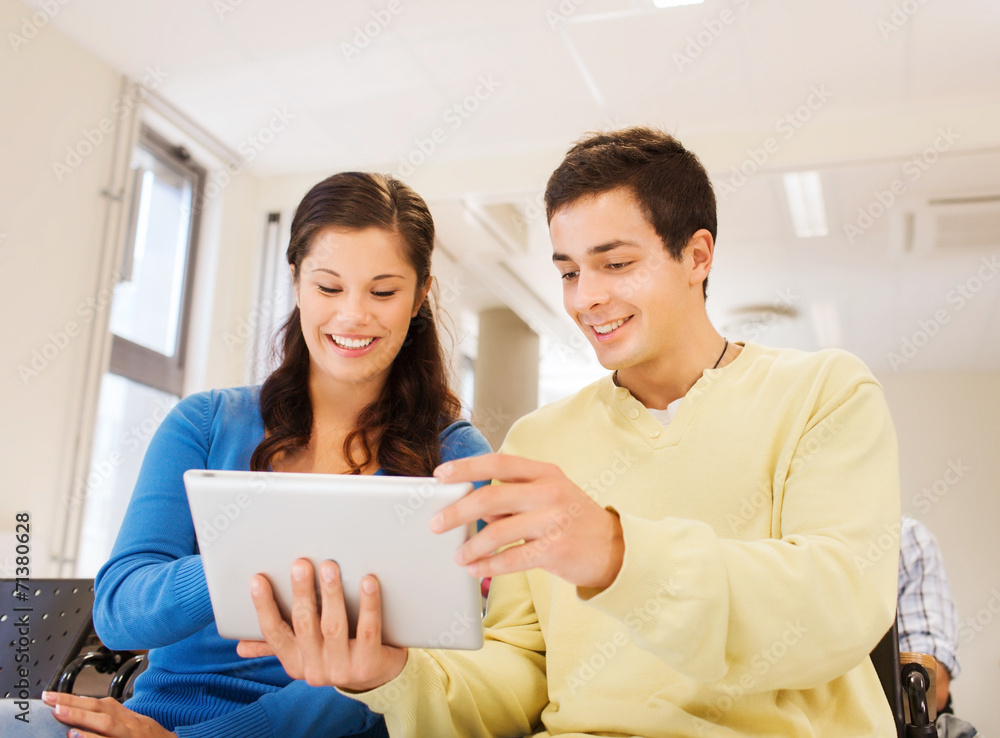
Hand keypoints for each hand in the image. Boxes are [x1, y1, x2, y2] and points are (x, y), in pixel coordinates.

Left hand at [41, 691, 174, 736]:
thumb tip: (85, 720)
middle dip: (76, 707)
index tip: (53, 697)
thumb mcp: (137, 726)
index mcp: (130, 718)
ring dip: (86, 725)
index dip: (77, 699)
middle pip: (104, 712)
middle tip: (52, 704)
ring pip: (109, 728)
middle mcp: (131, 726)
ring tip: (65, 723)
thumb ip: (115, 721)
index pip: (102, 704)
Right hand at [237, 559, 406, 690]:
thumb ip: (277, 645)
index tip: (257, 579)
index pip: (273, 633)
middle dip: (301, 592)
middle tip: (300, 564)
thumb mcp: (306, 652)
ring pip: (334, 625)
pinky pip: (367, 630)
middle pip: (304, 624)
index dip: (263, 606)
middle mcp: (314, 669)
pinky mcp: (369, 664)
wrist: (378, 678)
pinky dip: (368, 604)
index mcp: (294, 662)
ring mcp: (342, 669)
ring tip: (330, 566)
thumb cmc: (338, 653)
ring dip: (331, 594)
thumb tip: (240, 646)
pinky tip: (368, 582)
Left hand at [432, 453, 624, 589]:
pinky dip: (489, 566)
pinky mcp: (555, 550)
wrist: (614, 548)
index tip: (440, 475)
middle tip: (436, 524)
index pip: (498, 462)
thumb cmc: (572, 518)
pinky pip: (512, 559)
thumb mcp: (549, 493)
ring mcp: (554, 521)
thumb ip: (515, 493)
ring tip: (459, 555)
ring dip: (472, 545)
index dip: (466, 467)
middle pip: (491, 496)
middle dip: (457, 511)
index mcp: (545, 472)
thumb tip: (469, 502)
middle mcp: (549, 491)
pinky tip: (476, 569)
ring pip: (498, 531)